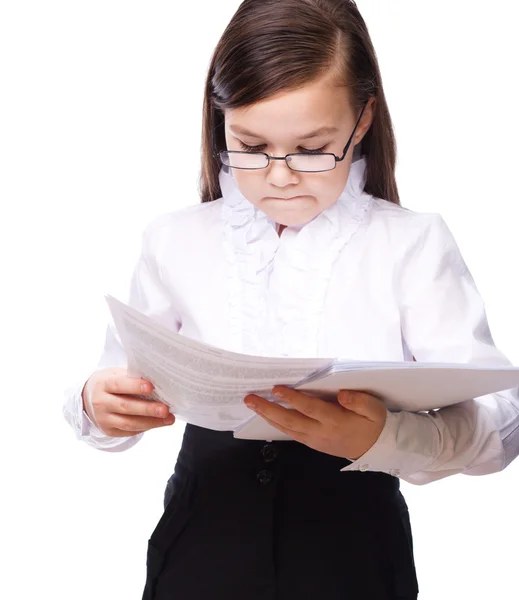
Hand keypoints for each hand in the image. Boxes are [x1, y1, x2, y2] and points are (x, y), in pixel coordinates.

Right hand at [82, 368, 174, 436]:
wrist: (89, 398)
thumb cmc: (110, 383)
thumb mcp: (116, 375)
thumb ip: (132, 377)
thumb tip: (158, 381)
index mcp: (103, 384)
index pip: (119, 385)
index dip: (135, 386)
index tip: (151, 387)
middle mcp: (101, 403)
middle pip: (126, 407)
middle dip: (147, 409)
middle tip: (165, 409)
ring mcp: (104, 419)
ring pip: (129, 423)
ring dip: (151, 422)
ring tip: (168, 419)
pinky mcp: (109, 431)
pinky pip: (129, 432)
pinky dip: (146, 427)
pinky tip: (158, 423)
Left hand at [244, 387, 386, 459]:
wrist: (376, 449)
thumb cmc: (373, 424)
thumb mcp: (374, 409)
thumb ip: (359, 401)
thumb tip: (342, 395)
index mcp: (336, 421)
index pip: (309, 408)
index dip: (292, 398)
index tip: (276, 388)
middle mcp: (321, 431)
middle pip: (290, 420)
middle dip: (268, 409)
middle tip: (250, 398)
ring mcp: (315, 439)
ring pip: (287, 428)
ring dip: (267, 416)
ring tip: (252, 405)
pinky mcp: (312, 443)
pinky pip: (290, 433)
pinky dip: (276, 424)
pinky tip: (266, 415)